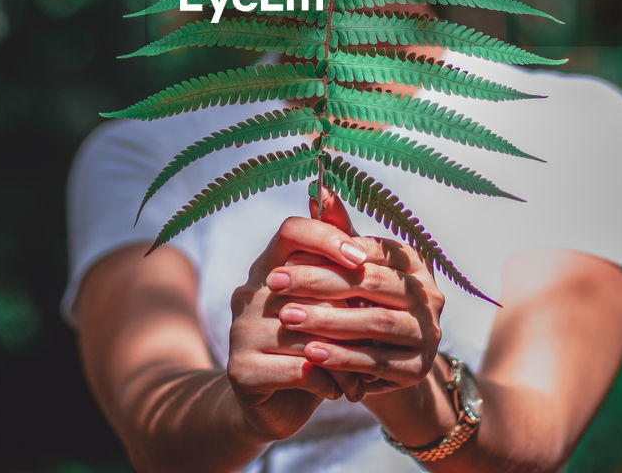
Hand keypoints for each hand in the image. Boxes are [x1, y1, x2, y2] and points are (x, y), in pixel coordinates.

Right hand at [226, 204, 370, 441]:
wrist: (275, 405)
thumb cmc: (312, 344)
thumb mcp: (327, 304)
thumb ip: (342, 267)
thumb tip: (364, 215)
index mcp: (268, 267)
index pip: (291, 230)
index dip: (327, 238)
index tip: (361, 259)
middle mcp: (248, 294)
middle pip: (306, 285)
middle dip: (349, 312)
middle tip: (381, 331)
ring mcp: (240, 332)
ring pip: (306, 333)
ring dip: (345, 356)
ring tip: (368, 372)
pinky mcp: (241, 370)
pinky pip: (299, 370)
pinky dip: (328, 381)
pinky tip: (342, 390)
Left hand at [265, 191, 445, 397]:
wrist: (384, 366)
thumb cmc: (361, 305)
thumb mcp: (351, 270)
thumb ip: (338, 232)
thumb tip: (318, 190)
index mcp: (414, 263)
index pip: (371, 250)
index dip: (329, 251)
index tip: (283, 259)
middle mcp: (429, 294)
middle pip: (370, 282)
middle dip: (318, 283)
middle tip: (275, 284)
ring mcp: (428, 332)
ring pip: (376, 321)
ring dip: (328, 320)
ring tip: (287, 318)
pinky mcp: (419, 368)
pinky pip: (377, 360)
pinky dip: (343, 357)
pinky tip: (311, 353)